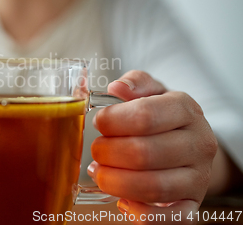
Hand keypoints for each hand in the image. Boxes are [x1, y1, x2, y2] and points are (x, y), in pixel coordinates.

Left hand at [89, 70, 217, 223]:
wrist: (190, 143)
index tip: (98, 123)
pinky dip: (140, 213)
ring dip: (115, 182)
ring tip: (100, 173)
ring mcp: (198, 177)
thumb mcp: (151, 91)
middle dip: (108, 153)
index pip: (144, 116)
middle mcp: (198, 143)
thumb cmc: (162, 116)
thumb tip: (117, 88)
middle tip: (96, 150)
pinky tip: (122, 200)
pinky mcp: (193, 204)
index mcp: (185, 108)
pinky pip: (169, 218)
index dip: (112, 121)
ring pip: (153, 187)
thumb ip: (134, 83)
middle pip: (144, 153)